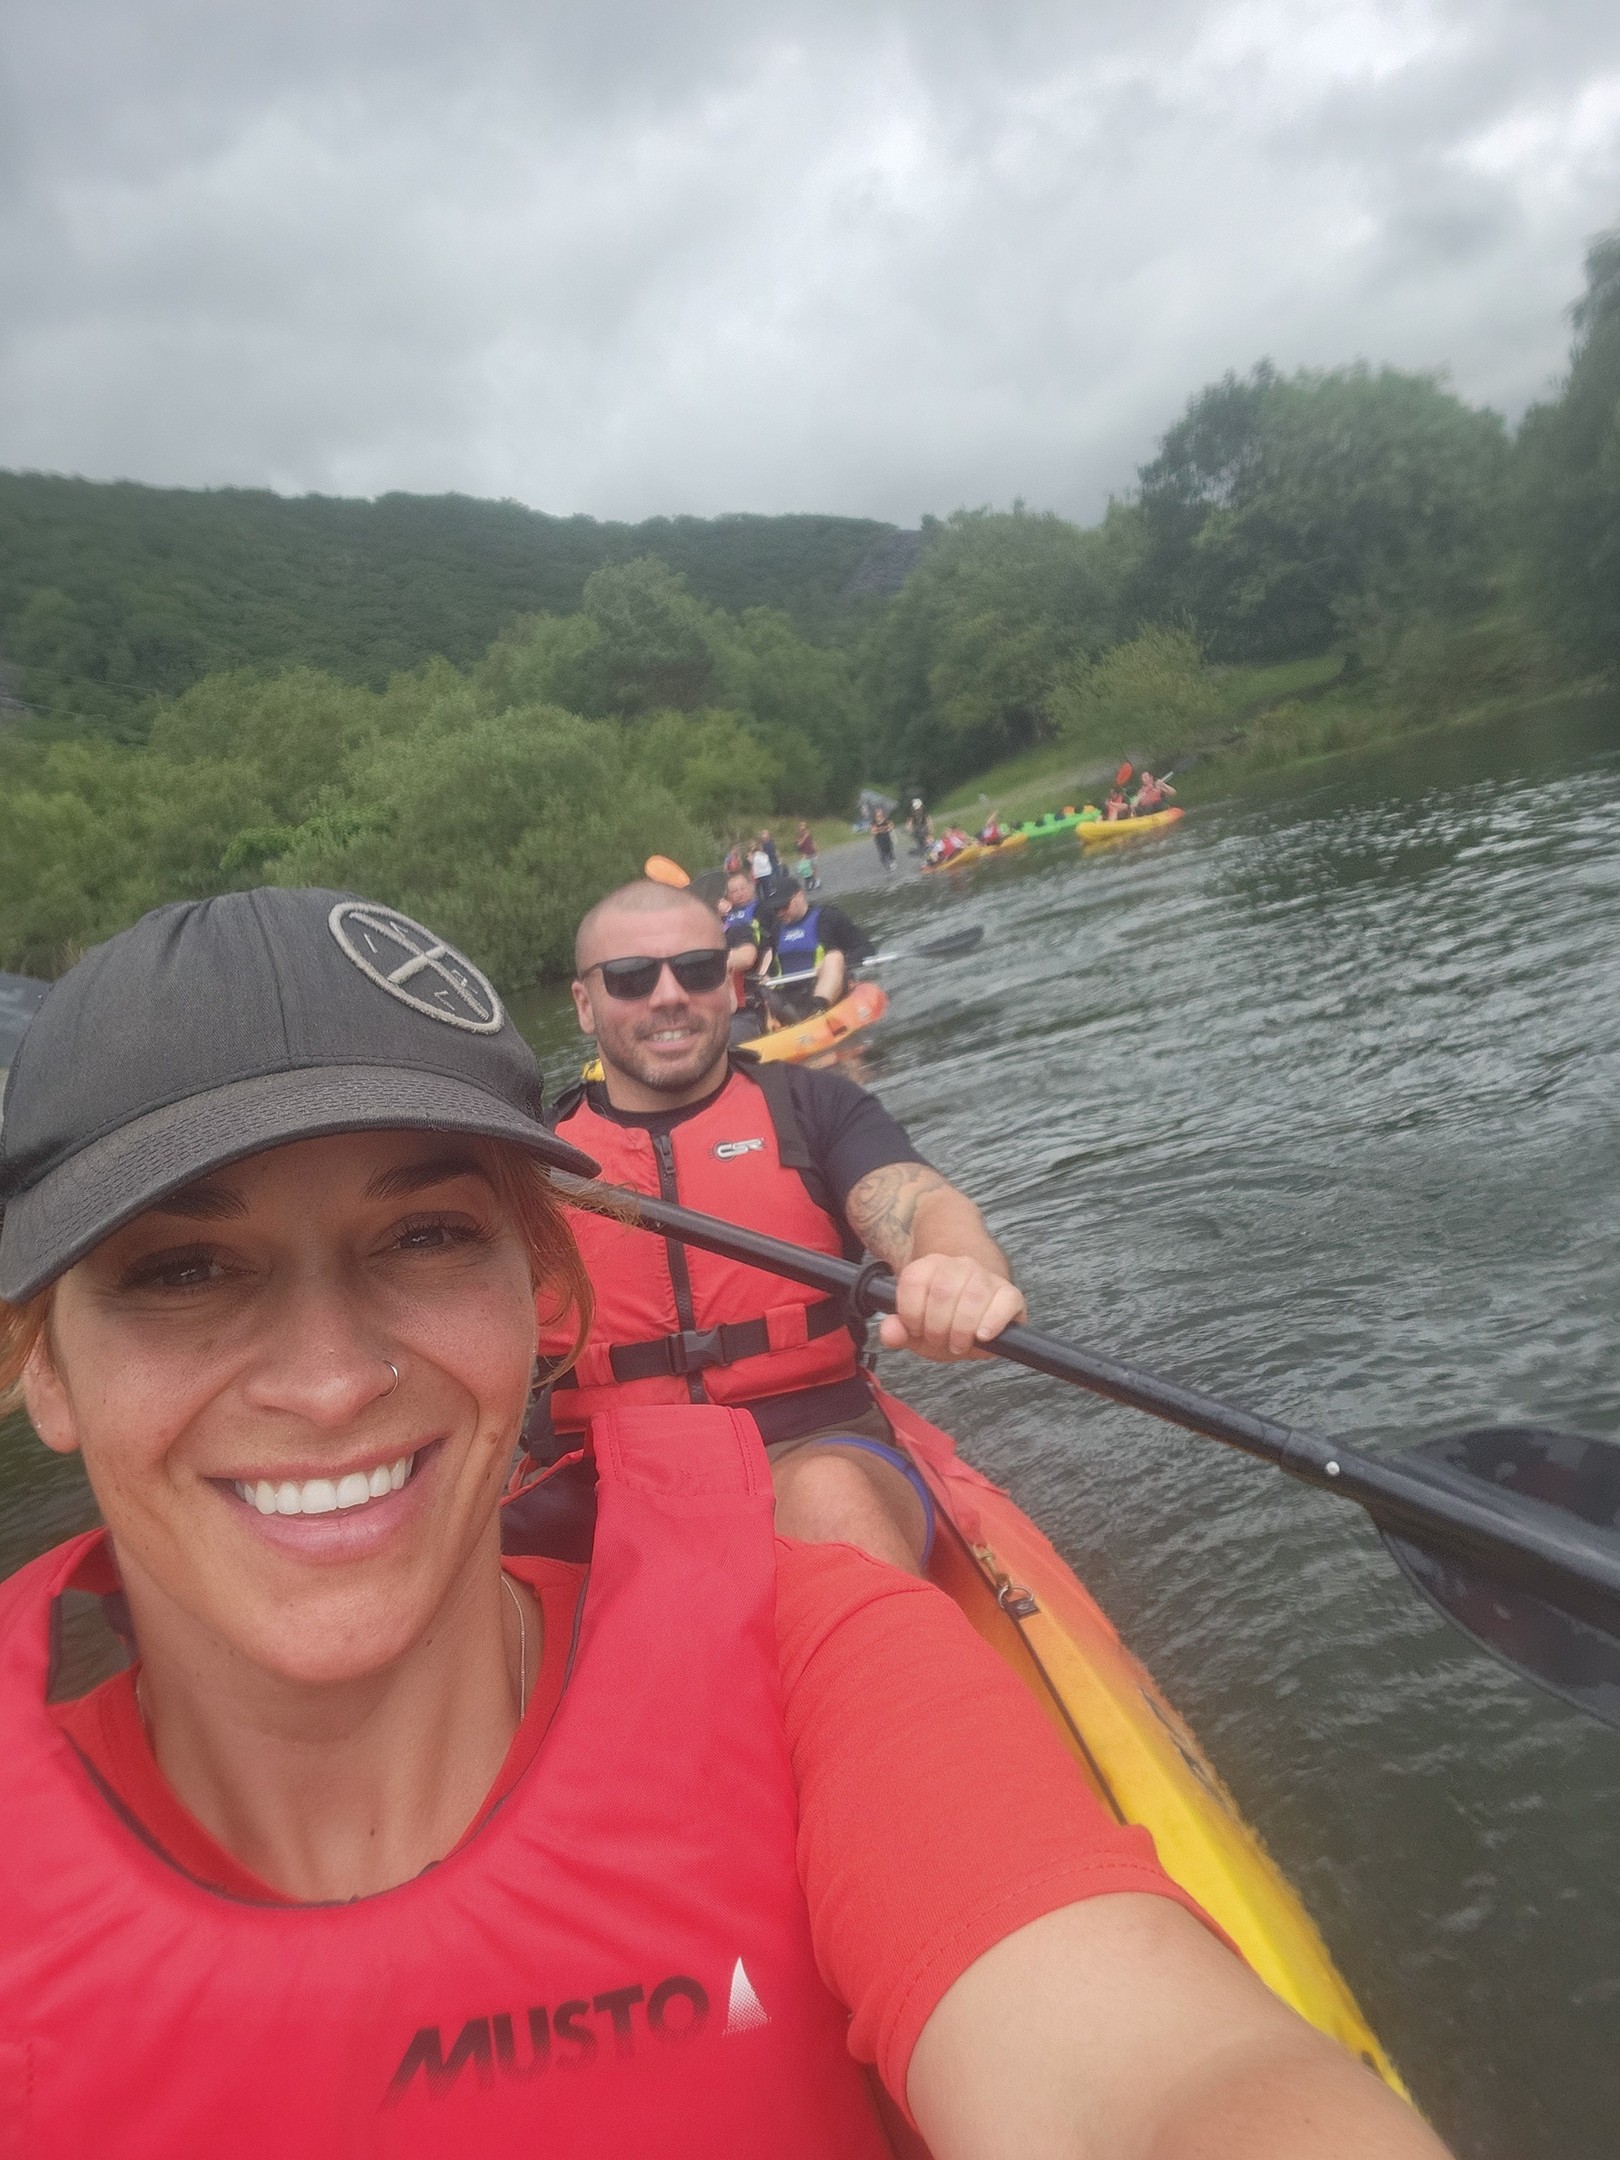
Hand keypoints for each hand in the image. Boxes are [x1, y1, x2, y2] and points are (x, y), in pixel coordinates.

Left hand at [879, 1253, 1027, 1361]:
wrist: (977, 1314)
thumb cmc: (944, 1321)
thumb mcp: (916, 1328)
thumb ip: (897, 1331)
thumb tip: (890, 1334)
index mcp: (929, 1266)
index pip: (913, 1281)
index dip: (911, 1314)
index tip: (916, 1330)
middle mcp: (958, 1265)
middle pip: (943, 1292)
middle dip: (937, 1327)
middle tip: (940, 1341)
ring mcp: (986, 1277)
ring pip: (973, 1297)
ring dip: (962, 1329)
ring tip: (958, 1344)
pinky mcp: (1010, 1293)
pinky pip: (1005, 1301)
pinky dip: (992, 1321)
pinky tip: (982, 1335)